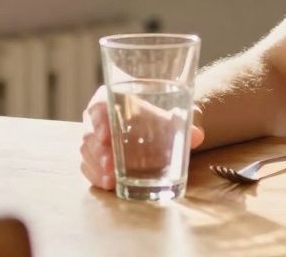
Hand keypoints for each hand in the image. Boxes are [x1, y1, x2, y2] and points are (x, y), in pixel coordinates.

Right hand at [79, 85, 204, 190]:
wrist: (158, 129)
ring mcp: (92, 140)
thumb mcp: (170, 119)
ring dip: (98, 166)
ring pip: (87, 152)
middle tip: (111, 163)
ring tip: (111, 178)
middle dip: (99, 150)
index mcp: (111, 100)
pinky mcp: (92, 159)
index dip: (99, 120)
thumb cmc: (158, 119)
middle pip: (90, 133)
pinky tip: (109, 184)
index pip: (98, 106)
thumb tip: (198, 136)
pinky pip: (88, 167)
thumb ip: (182, 125)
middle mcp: (96, 119)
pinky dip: (97, 177)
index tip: (106, 134)